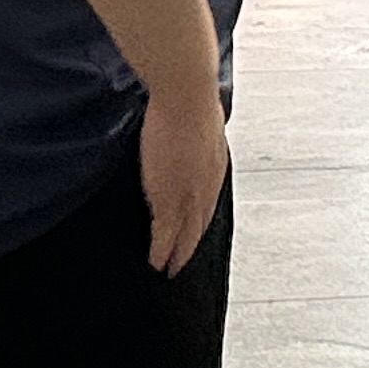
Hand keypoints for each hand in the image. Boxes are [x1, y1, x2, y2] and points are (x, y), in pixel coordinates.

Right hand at [137, 79, 231, 273]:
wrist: (185, 99)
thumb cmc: (191, 98)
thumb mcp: (201, 119)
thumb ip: (196, 129)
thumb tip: (190, 121)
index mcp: (214, 167)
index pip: (207, 201)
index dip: (199, 219)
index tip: (193, 231)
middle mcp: (207, 186)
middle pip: (199, 226)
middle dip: (190, 245)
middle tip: (181, 262)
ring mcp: (188, 196)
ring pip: (184, 236)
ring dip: (176, 255)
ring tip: (168, 269)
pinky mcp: (169, 200)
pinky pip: (165, 236)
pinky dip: (160, 251)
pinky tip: (154, 263)